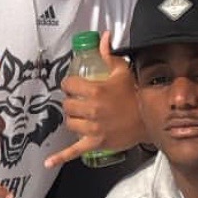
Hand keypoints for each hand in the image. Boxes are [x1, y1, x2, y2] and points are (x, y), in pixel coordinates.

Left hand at [45, 33, 142, 167]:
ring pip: (69, 123)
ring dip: (71, 118)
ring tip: (78, 115)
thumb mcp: (122, 70)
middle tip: (76, 100)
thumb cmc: (135, 92)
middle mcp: (91, 109)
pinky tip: (48, 162)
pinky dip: (60, 157)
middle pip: (67, 105)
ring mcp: (92, 128)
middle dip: (70, 101)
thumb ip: (108, 53)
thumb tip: (103, 36)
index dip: (69, 84)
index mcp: (96, 90)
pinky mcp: (95, 143)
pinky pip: (74, 151)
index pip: (69, 85)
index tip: (72, 84)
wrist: (149, 119)